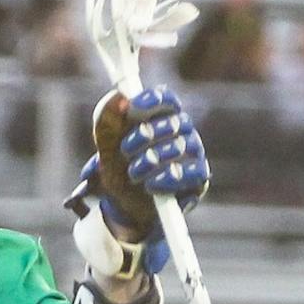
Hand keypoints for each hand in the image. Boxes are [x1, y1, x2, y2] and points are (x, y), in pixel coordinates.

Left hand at [67, 87, 209, 277]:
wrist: (121, 206)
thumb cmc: (118, 169)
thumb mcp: (106, 146)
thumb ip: (107, 120)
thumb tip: (118, 97)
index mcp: (160, 117)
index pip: (166, 99)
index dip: (153, 99)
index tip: (133, 106)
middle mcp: (182, 132)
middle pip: (176, 121)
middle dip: (148, 133)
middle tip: (126, 149)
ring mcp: (193, 155)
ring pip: (184, 146)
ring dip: (153, 158)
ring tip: (133, 173)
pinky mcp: (198, 179)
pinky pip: (194, 172)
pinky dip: (170, 177)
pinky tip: (151, 184)